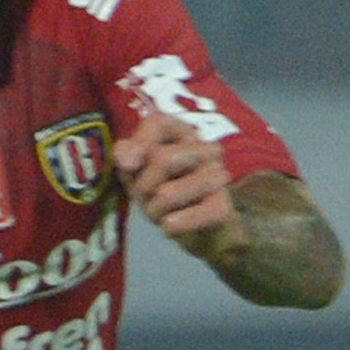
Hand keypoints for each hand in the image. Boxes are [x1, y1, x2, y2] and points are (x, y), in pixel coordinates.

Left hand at [112, 108, 235, 250]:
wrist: (200, 227)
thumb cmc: (162, 188)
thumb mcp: (136, 169)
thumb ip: (126, 155)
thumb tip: (127, 159)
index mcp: (183, 133)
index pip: (159, 122)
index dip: (139, 143)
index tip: (127, 165)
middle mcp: (206, 149)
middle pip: (164, 159)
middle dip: (142, 186)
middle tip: (145, 198)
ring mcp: (218, 176)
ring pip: (168, 193)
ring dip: (154, 210)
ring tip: (160, 212)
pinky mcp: (223, 206)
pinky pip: (186, 218)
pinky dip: (172, 225)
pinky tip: (172, 224)